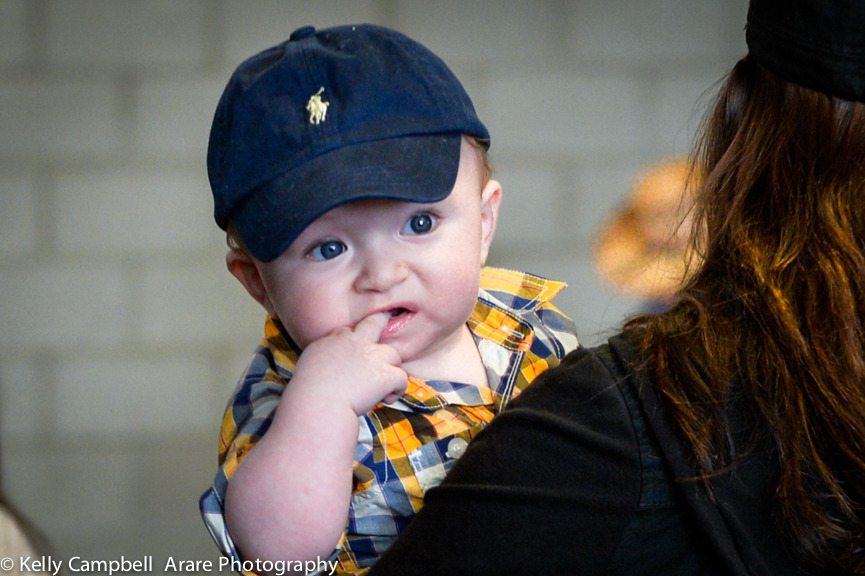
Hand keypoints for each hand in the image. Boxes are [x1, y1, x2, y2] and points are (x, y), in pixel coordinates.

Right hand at [290, 312, 407, 414]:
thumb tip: (330, 369)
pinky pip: (402, 378)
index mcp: (333, 340)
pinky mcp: (385, 374)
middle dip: (384, 322)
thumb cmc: (307, 394)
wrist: (318, 405)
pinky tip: (388, 399)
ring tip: (384, 387)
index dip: (354, 341)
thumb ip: (323, 361)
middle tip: (389, 326)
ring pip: (394, 353)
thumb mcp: (308, 367)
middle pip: (375, 322)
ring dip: (391, 369)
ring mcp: (372, 357)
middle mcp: (355, 342)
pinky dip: (398, 390)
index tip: (354, 356)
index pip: (348, 331)